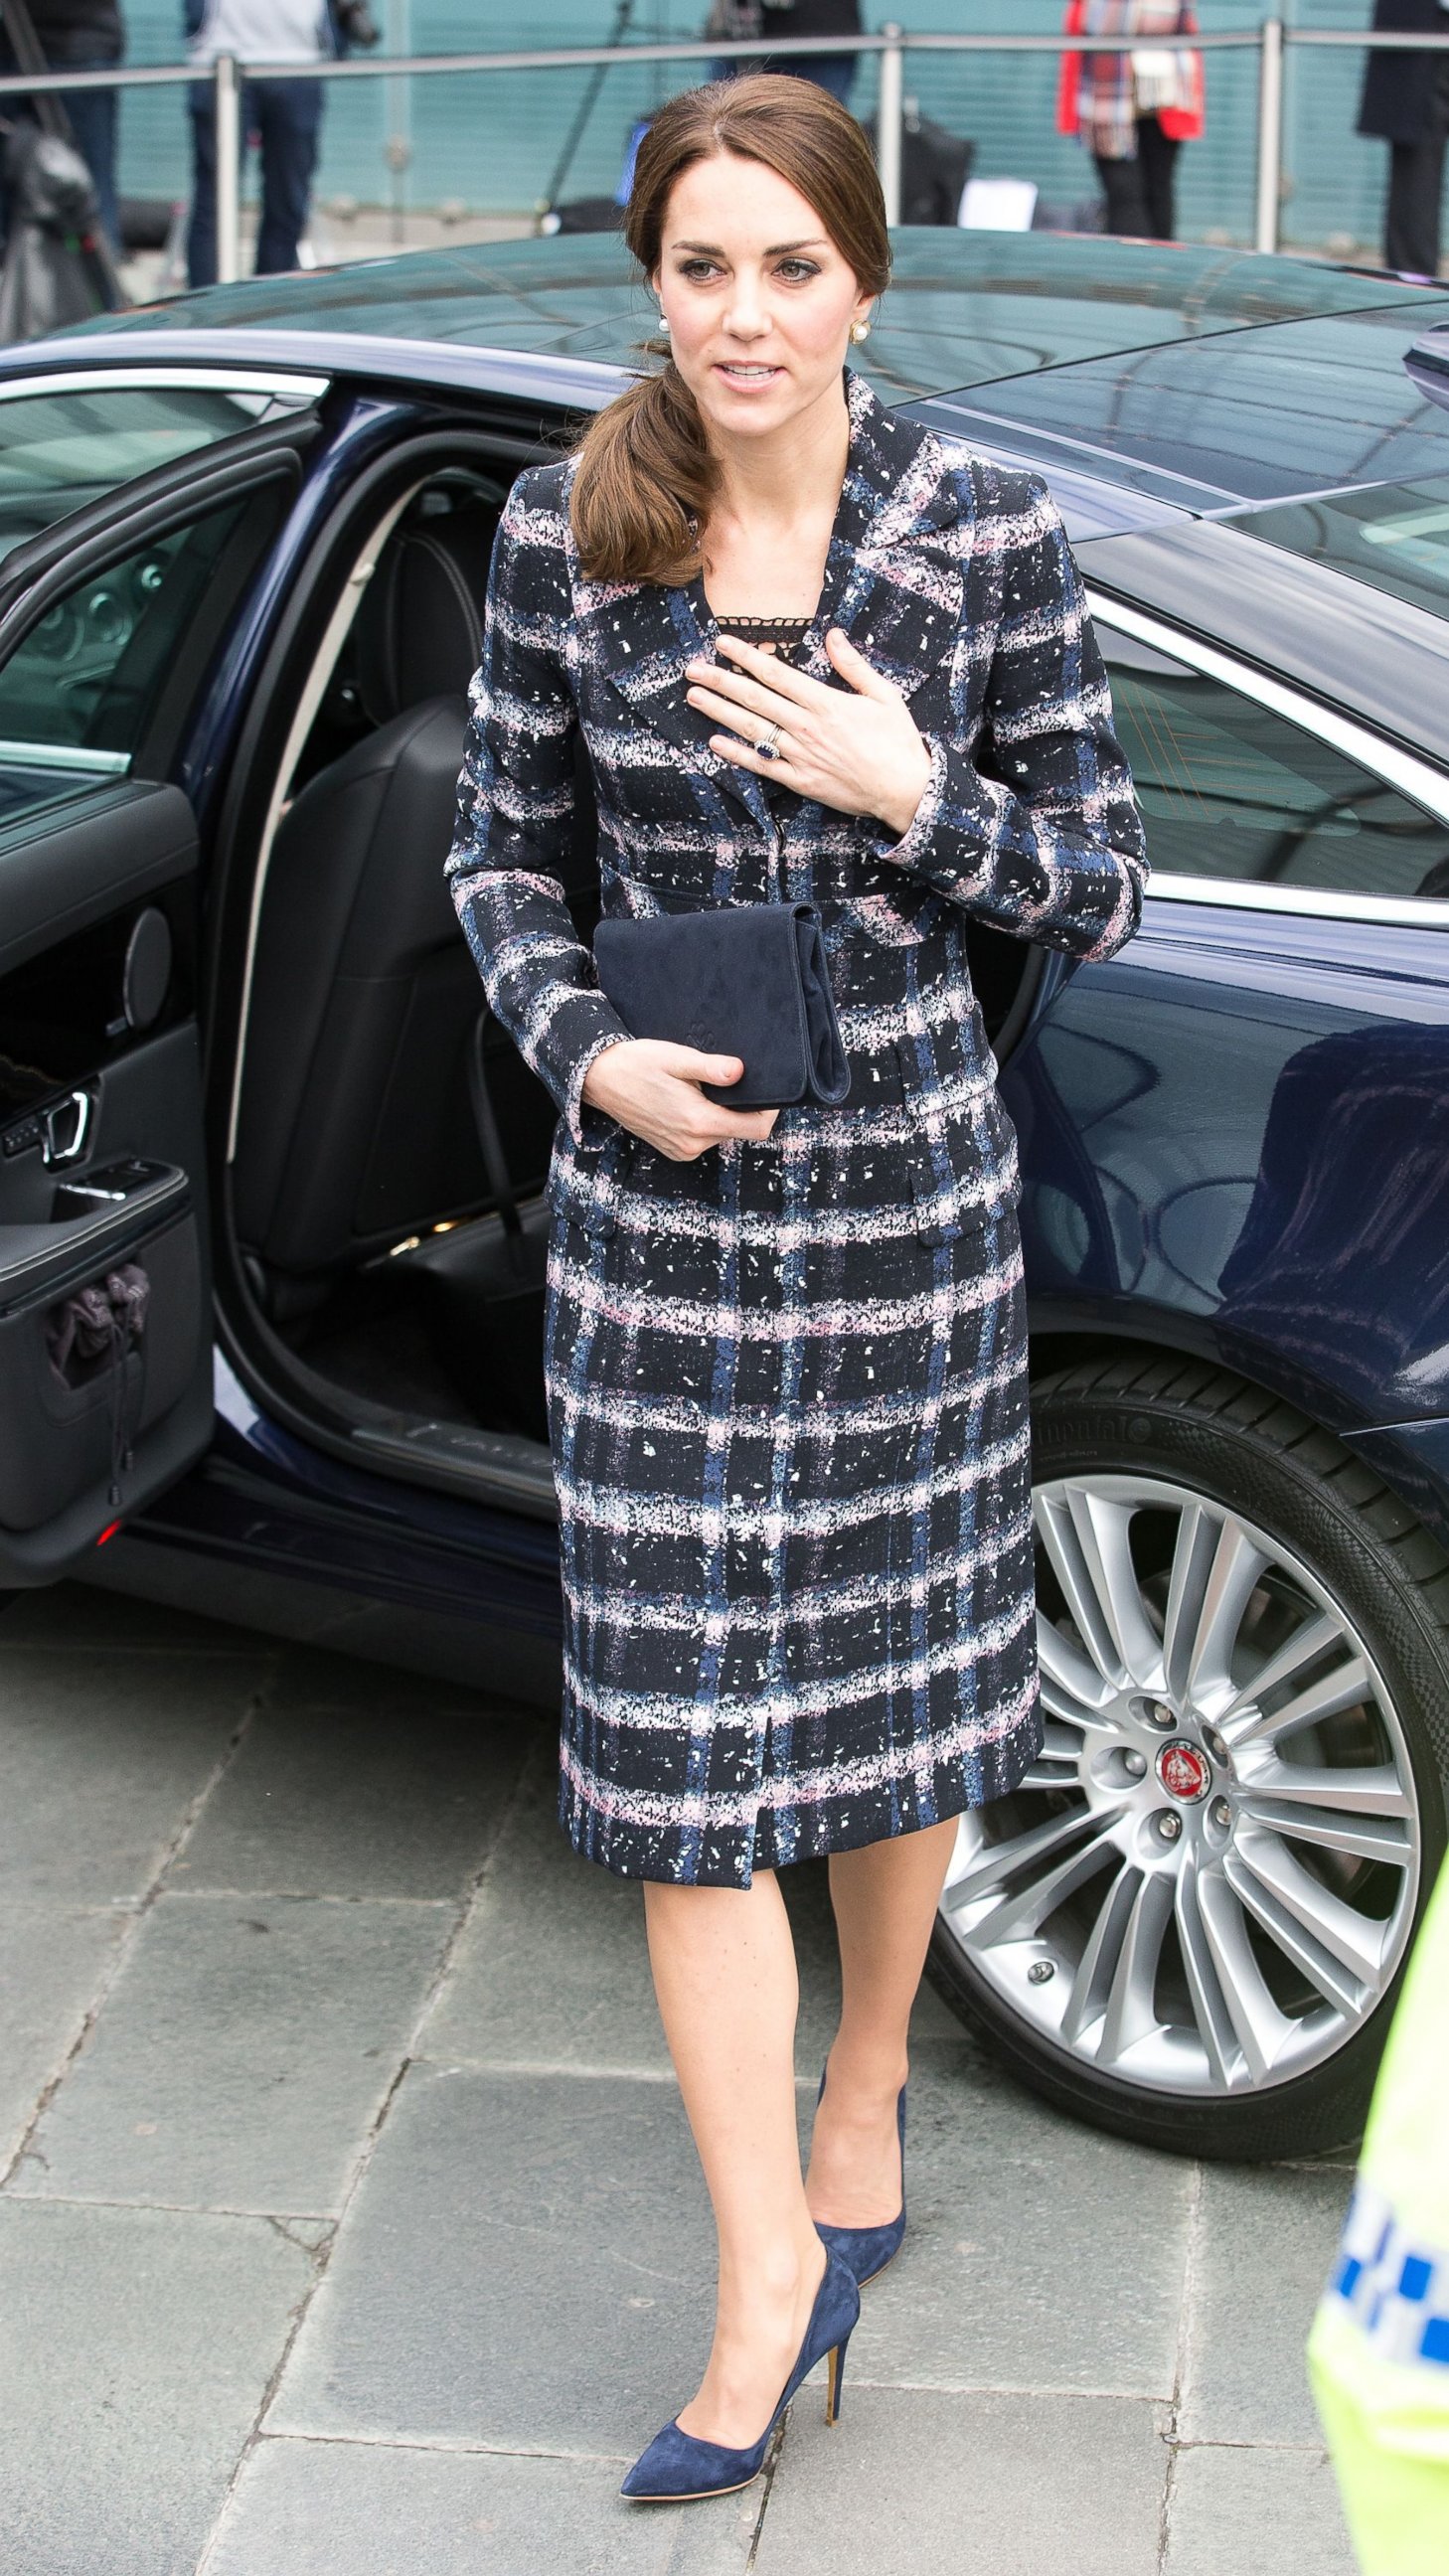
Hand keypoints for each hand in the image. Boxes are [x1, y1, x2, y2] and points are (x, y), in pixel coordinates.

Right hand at [581, 1038, 779, 1160]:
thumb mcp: (676, 1059)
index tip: (770, 1093)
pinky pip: (704, 1139)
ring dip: (722, 1114)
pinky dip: (705, 1122)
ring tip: (703, 1089)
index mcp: (698, 1122)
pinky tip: (690, 1101)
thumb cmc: (637, 1064)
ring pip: (722, 1134)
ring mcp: (682, 1150)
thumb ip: (710, 1068)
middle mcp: (693, 1144)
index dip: (770, 1111)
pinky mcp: (675, 1150)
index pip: (755, 1129)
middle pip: (740, 1131)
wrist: (599, 1079)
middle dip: (743, 1108)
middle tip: (730, 1080)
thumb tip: (740, 1071)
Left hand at [685, 627, 933, 840]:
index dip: (747, 657)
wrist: (905, 790)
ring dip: (720, 712)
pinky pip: (763, 766)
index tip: (723, 643)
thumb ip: (853, 665)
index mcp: (825, 703)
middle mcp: (807, 727)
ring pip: (752, 730)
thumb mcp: (883, 695)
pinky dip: (737, 755)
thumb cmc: (898, 741)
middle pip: (755, 699)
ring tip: (694, 697)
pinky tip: (715, 743)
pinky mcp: (801, 781)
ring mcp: (801, 756)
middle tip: (693, 669)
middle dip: (721, 681)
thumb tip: (833, 634)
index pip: (776, 674)